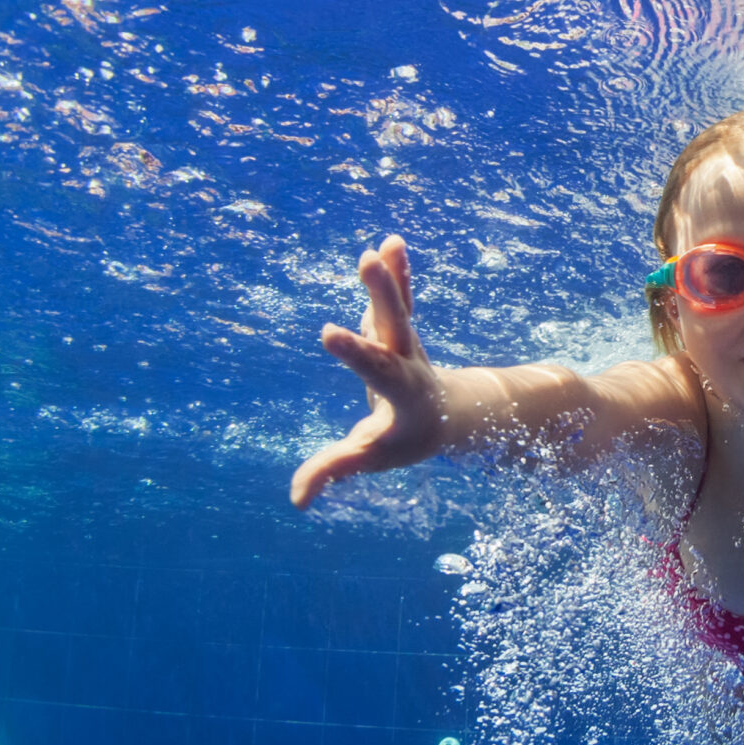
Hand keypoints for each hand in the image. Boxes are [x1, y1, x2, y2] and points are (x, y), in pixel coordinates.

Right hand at [289, 235, 447, 507]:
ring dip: (390, 277)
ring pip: (399, 306)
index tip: (328, 332)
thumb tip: (298, 501)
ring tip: (382, 246)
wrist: (445, 415)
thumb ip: (334, 471)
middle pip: (396, 326)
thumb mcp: (370, 458)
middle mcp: (408, 361)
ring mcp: (407, 341)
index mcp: (401, 394)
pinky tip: (391, 243)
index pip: (376, 370)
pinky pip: (401, 297)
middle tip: (368, 263)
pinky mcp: (402, 326)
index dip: (354, 352)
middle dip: (384, 297)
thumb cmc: (403, 440)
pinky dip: (397, 272)